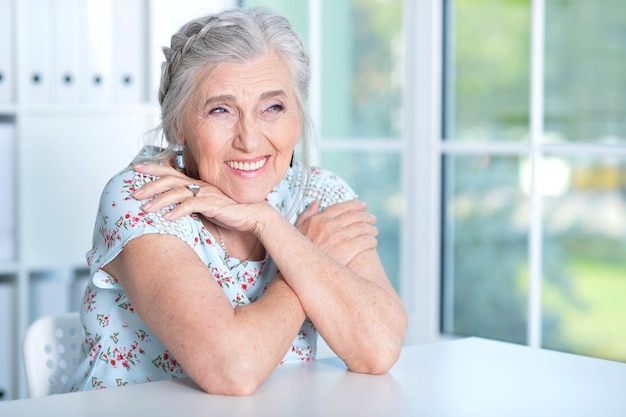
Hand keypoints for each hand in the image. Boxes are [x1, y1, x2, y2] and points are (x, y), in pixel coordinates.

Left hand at [131, 163, 265, 232]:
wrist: (252, 215)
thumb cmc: (230, 212)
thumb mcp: (206, 206)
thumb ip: (190, 203)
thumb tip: (173, 208)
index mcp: (197, 183)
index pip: (172, 172)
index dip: (154, 168)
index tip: (137, 168)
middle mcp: (200, 185)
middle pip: (170, 180)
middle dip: (150, 185)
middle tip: (134, 193)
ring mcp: (206, 194)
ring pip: (177, 193)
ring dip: (159, 201)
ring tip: (144, 209)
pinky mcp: (212, 205)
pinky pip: (191, 206)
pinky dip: (177, 212)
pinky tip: (166, 219)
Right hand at [295, 200, 377, 265]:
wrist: (301, 273)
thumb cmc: (298, 253)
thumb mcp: (297, 230)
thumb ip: (306, 215)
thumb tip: (315, 204)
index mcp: (318, 219)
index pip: (341, 207)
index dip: (354, 204)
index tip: (363, 205)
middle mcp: (329, 225)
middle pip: (354, 216)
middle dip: (366, 216)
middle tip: (372, 219)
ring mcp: (338, 237)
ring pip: (362, 227)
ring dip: (371, 228)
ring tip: (374, 231)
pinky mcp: (346, 249)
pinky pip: (365, 241)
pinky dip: (371, 240)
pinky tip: (373, 242)